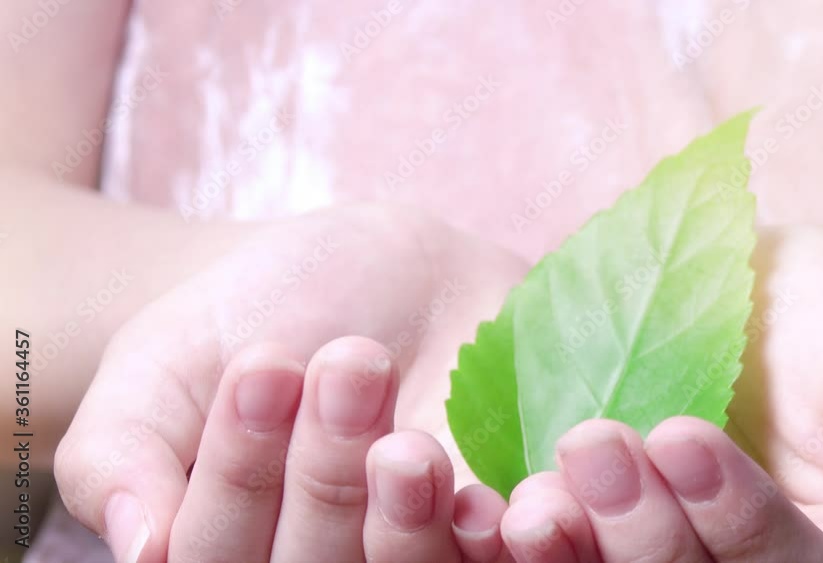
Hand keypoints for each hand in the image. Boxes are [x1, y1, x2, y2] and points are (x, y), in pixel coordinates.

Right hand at [54, 204, 525, 561]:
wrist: (377, 270)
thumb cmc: (254, 318)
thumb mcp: (159, 366)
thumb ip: (122, 454)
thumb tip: (142, 548)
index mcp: (236, 549)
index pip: (223, 556)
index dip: (239, 474)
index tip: (263, 365)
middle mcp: (327, 562)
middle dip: (326, 478)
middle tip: (347, 364)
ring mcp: (418, 549)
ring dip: (416, 524)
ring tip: (410, 448)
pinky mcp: (500, 523)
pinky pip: (511, 558)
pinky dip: (520, 543)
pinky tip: (515, 501)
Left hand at [495, 226, 822, 561]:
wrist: (757, 301)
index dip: (741, 520)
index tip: (684, 436)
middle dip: (643, 531)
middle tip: (595, 444)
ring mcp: (657, 555)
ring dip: (570, 549)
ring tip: (537, 489)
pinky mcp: (591, 531)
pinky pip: (553, 552)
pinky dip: (519, 539)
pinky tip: (487, 504)